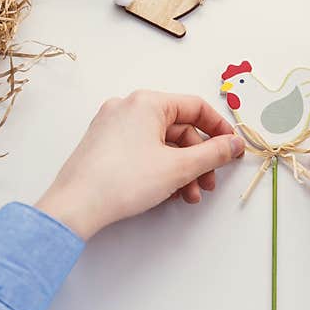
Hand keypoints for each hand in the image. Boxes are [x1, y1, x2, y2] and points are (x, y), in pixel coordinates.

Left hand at [36, 91, 244, 239]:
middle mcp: (128, 107)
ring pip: (161, 143)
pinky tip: (168, 192)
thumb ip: (213, 154)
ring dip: (181, 169)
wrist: (76, 207)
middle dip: (198, 159)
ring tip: (188, 196)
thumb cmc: (122, 181)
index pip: (196, 107)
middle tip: (209, 183)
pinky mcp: (104, 145)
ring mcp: (113, 125)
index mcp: (147, 102)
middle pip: (179, 128)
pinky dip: (160, 168)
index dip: (219, 129)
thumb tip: (233, 144)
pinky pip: (143, 150)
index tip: (231, 148)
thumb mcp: (179, 168)